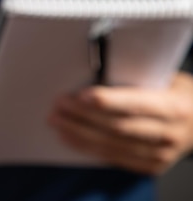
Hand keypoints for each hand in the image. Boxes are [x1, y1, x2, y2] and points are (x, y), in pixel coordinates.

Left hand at [49, 71, 192, 174]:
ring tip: (57, 121)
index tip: (80, 95)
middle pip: (118, 127)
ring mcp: (161, 154)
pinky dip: (88, 148)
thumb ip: (136, 77)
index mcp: (173, 107)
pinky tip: (69, 137)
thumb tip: (94, 68)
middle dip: (83, 117)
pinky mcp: (151, 166)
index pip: (136, 105)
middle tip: (58, 105)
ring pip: (112, 145)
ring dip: (78, 133)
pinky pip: (114, 158)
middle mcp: (169, 133)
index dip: (107, 101)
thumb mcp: (166, 78)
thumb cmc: (177, 93)